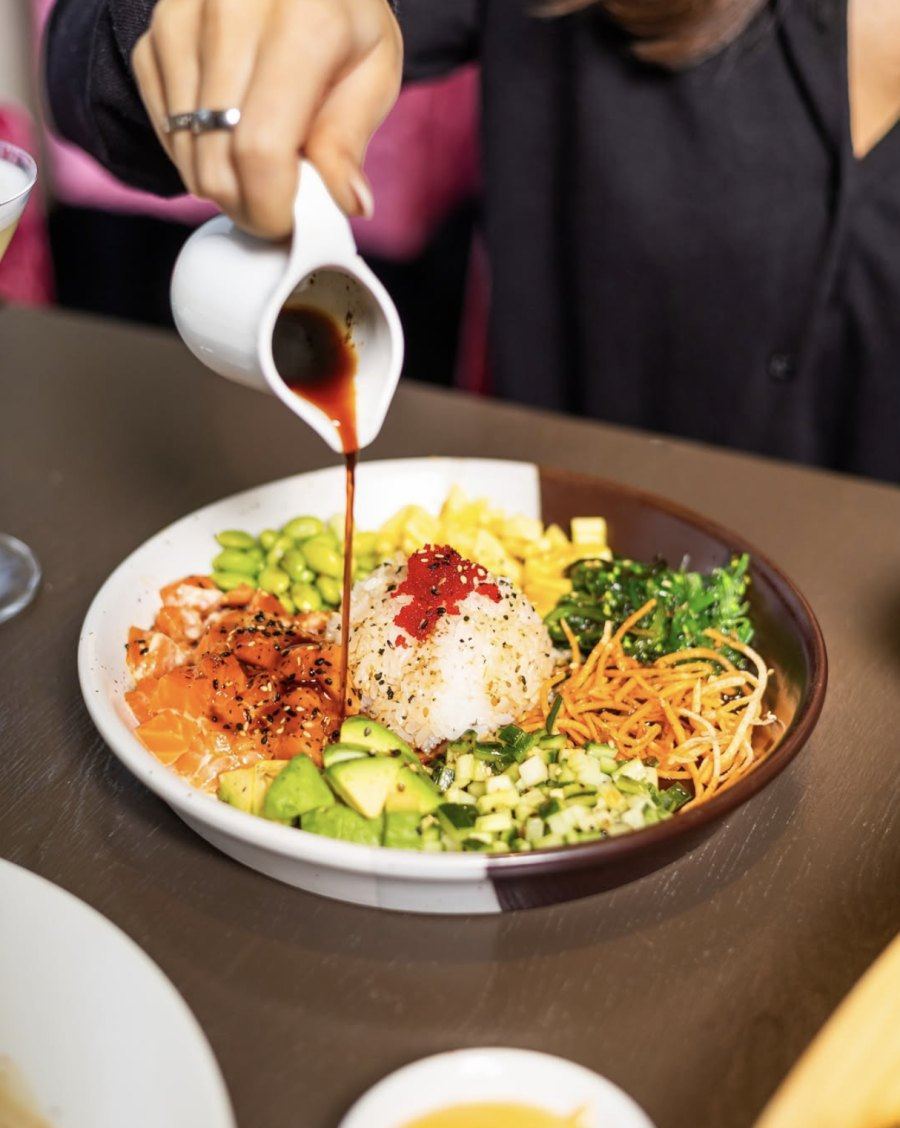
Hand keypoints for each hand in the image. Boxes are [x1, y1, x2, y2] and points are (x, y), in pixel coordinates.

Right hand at [132, 0, 401, 237]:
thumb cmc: (344, 20)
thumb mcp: (373, 71)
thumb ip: (350, 139)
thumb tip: (349, 205)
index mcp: (304, 19)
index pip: (262, 149)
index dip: (269, 207)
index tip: (285, 224)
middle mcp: (233, 7)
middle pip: (217, 157)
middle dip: (244, 204)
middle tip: (273, 207)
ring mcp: (184, 17)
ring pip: (186, 148)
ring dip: (219, 180)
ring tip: (257, 169)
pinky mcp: (156, 33)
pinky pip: (166, 125)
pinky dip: (195, 150)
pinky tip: (228, 137)